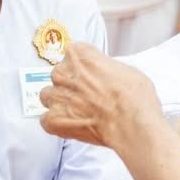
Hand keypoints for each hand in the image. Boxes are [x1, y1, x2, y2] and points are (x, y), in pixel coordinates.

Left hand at [39, 42, 160, 148]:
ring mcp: (57, 96)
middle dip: (69, 85)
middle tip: (86, 96)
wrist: (131, 122)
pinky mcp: (54, 119)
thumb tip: (104, 75)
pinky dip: (56, 123)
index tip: (89, 76)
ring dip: (59, 103)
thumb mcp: (125, 69)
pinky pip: (45, 120)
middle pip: (58, 76)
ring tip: (78, 112)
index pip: (72, 55)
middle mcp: (63, 72)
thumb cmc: (134, 97)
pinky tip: (71, 125)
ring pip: (48, 96)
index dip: (82, 68)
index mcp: (79, 54)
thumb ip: (104, 67)